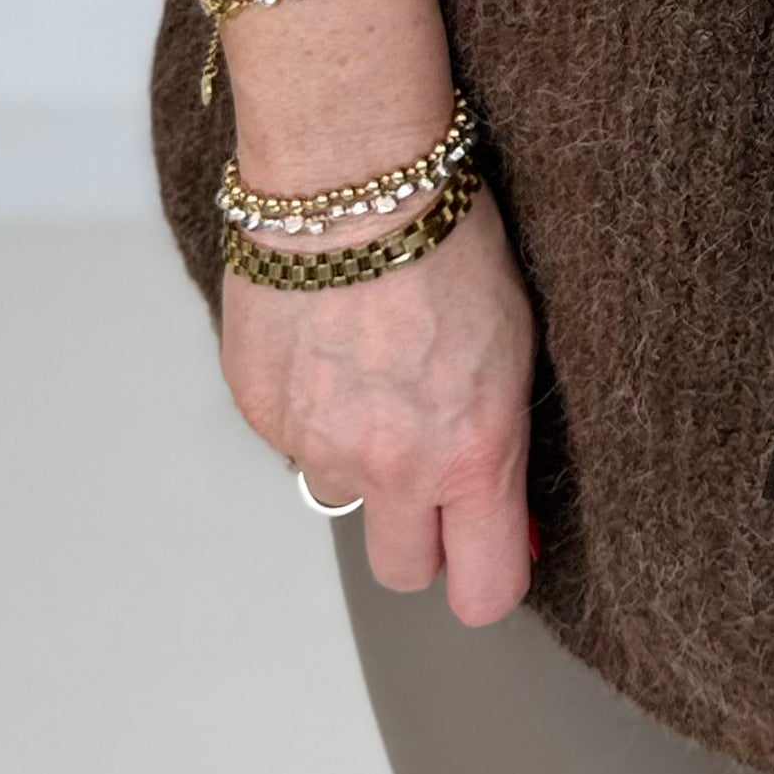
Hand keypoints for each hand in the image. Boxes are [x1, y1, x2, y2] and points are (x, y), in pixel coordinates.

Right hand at [205, 0, 535, 625]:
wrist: (353, 183)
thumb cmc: (448, 243)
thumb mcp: (513, 348)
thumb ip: (500, 444)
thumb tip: (501, 513)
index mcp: (471, 455)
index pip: (483, 590)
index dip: (488, 578)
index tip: (490, 556)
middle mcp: (391, 468)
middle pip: (402, 571)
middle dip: (420, 537)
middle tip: (430, 473)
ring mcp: (315, 446)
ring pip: (339, 494)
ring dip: (357, 458)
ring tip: (373, 373)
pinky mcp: (260, 414)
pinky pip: (292, 440)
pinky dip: (309, 409)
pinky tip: (329, 346)